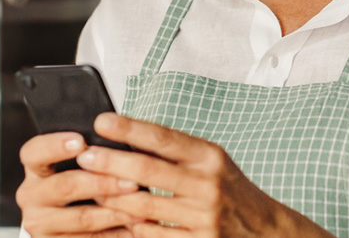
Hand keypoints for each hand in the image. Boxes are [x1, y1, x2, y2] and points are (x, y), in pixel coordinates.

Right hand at [16, 131, 145, 237]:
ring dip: (115, 211)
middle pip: (64, 186)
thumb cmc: (87, 183)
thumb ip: (94, 154)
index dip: (55, 145)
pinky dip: (115, 233)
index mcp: (37, 167)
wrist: (78, 226)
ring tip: (141, 206)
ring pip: (81, 216)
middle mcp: (32, 194)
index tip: (81, 141)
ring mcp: (39, 222)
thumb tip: (120, 138)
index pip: (34, 152)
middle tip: (131, 181)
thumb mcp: (85, 165)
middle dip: (102, 183)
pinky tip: (134, 226)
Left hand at [76, 113, 335, 236]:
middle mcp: (208, 184)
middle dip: (112, 162)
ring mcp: (203, 216)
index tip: (103, 122)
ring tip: (88, 187)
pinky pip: (152, 235)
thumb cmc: (232, 190)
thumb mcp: (213, 162)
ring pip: (145, 207)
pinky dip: (130, 226)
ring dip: (112, 197)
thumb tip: (131, 137)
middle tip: (84, 155)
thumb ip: (178, 152)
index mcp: (211, 156)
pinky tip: (112, 217)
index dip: (131, 129)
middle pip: (149, 171)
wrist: (264, 230)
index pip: (165, 138)